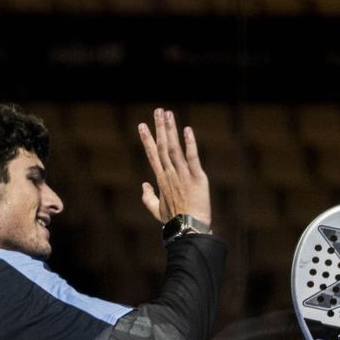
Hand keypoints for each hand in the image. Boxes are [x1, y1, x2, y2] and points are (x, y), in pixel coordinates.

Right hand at [137, 107, 211, 227]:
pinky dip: (190, 143)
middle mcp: (170, 174)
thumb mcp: (157, 211)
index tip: (142, 125)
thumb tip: (144, 185)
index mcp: (161, 179)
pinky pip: (192, 157)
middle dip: (159, 127)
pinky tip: (187, 130)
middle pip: (162, 146)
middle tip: (157, 111)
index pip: (152, 154)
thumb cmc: (174, 221)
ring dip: (171, 129)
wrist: (189, 229)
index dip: (147, 139)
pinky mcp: (197, 177)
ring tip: (168, 114)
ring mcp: (183, 174)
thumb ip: (148, 198)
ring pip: (175, 148)